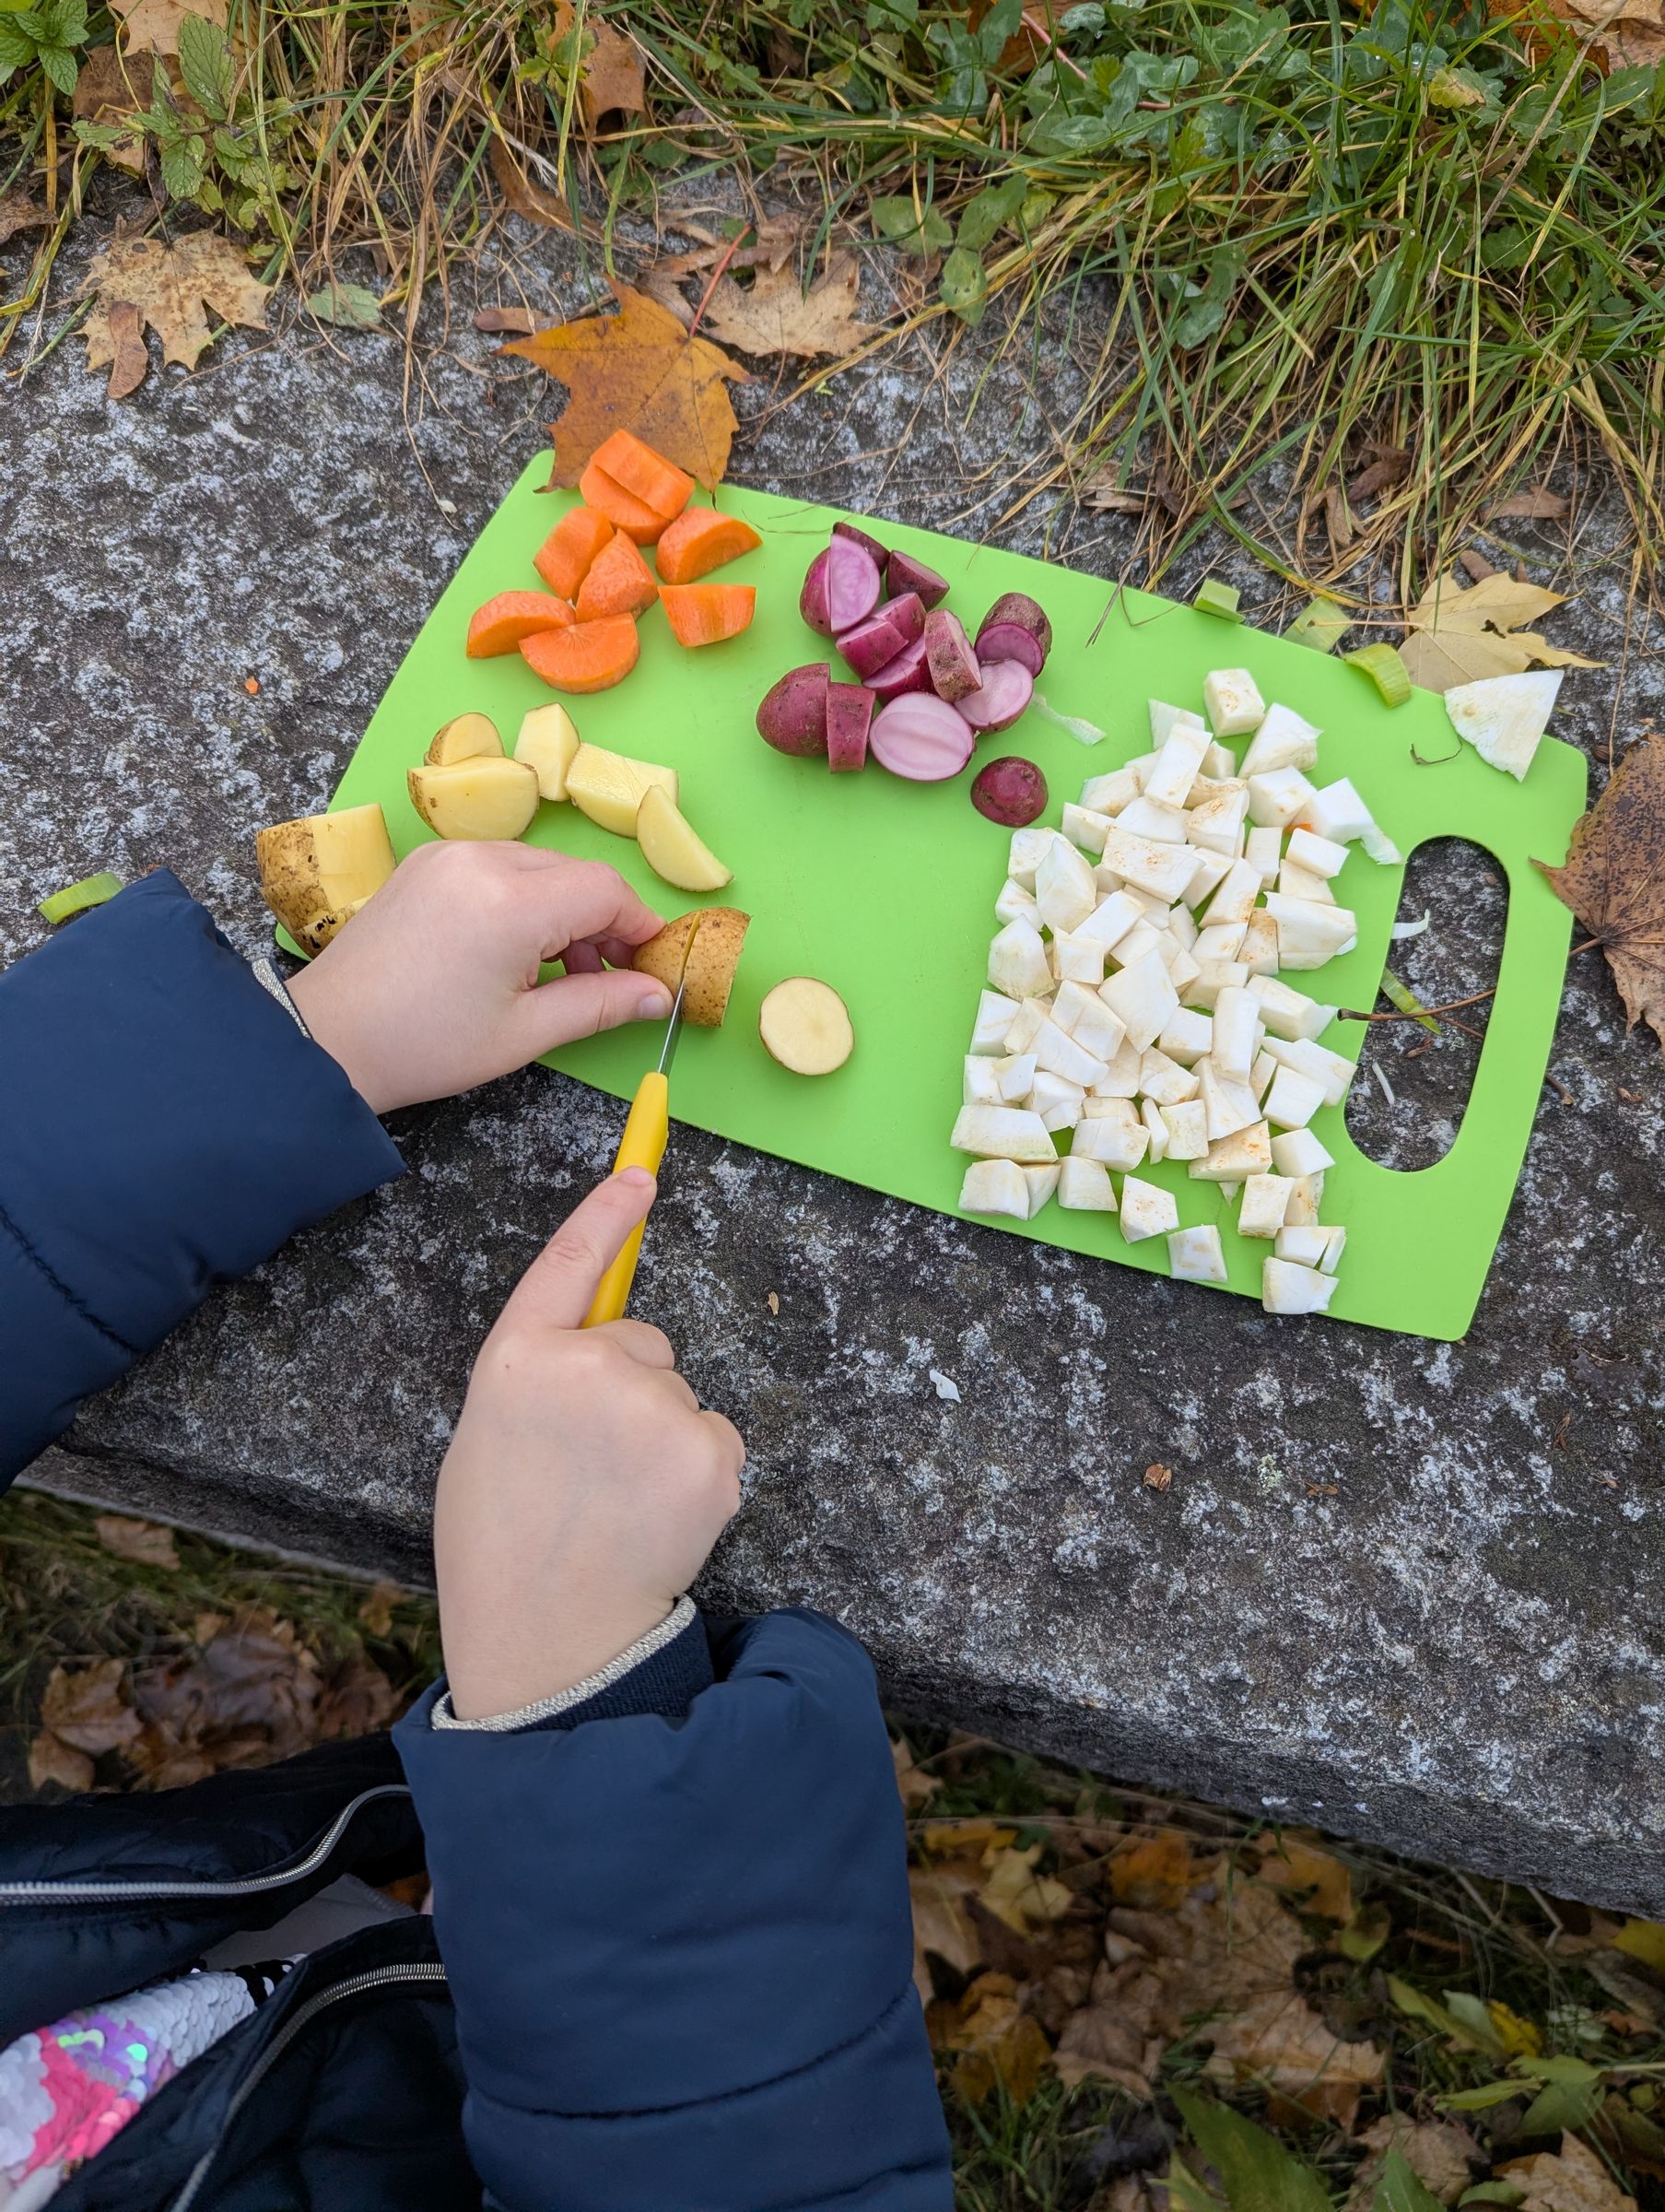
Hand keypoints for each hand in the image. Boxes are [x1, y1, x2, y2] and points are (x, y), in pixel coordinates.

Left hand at [287, 841, 669, 1113]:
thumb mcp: (525, 1033)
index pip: (605, 890)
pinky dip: (525, 899)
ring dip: (565, 911)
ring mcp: (448, 855)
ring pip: (540, 867)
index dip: (639, 926)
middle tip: (612, 978)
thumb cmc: (424, 1045)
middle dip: (604, 922)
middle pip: (575, 874)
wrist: (330, 1040)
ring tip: (562, 972)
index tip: (651, 964)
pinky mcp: (426, 863)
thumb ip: (601, 1004)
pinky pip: (499, 866)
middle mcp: (479, 860)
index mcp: (509, 902)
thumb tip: (657, 994)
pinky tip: (520, 950)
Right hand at [433, 1169, 745, 1721]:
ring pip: (680, 1395)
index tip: (643, 1174)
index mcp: (515, 1361)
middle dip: (629, 1389)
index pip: (569, 1262)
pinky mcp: (710, 1453)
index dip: (608, 1211)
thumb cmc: (505, 1540)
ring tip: (615, 1504)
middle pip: (643, 1342)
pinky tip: (656, 1517)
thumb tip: (606, 1331)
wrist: (547, 1637)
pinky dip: (697, 1471)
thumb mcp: (491, 1434)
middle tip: (587, 1469)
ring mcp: (655, 1409)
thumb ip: (541, 1373)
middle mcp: (588, 1369)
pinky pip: (714, 1436)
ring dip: (661, 1437)